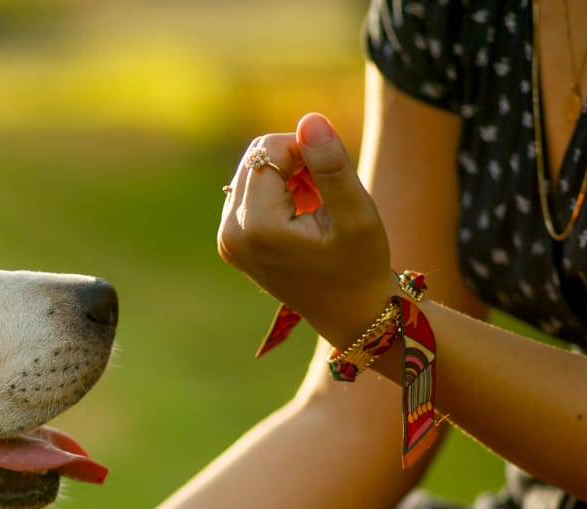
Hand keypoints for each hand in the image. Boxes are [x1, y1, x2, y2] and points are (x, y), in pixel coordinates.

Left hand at [217, 113, 397, 348]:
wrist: (349, 312)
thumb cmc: (360, 266)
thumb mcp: (355, 214)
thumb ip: (331, 165)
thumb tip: (309, 119)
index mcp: (255, 226)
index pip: (269, 150)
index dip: (306, 152)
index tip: (331, 181)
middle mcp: (230, 233)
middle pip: (256, 158)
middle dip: (294, 164)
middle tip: (324, 196)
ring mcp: (226, 239)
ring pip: (253, 171)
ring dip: (287, 177)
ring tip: (316, 209)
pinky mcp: (231, 241)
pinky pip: (250, 192)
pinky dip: (278, 193)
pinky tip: (302, 217)